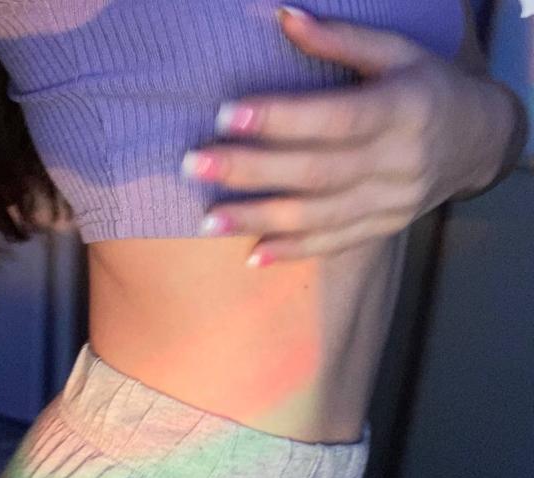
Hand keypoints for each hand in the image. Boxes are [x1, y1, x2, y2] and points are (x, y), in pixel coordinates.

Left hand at [181, 6, 514, 266]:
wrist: (479, 141)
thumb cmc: (430, 87)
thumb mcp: (398, 52)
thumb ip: (341, 40)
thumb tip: (280, 16)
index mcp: (403, 110)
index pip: (335, 118)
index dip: (280, 119)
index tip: (224, 116)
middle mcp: (397, 162)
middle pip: (315, 172)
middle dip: (251, 171)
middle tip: (194, 166)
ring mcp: (391, 202)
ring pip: (318, 216)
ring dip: (259, 219)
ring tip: (208, 220)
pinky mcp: (384, 226)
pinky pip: (335, 244)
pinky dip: (292, 252)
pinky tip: (253, 258)